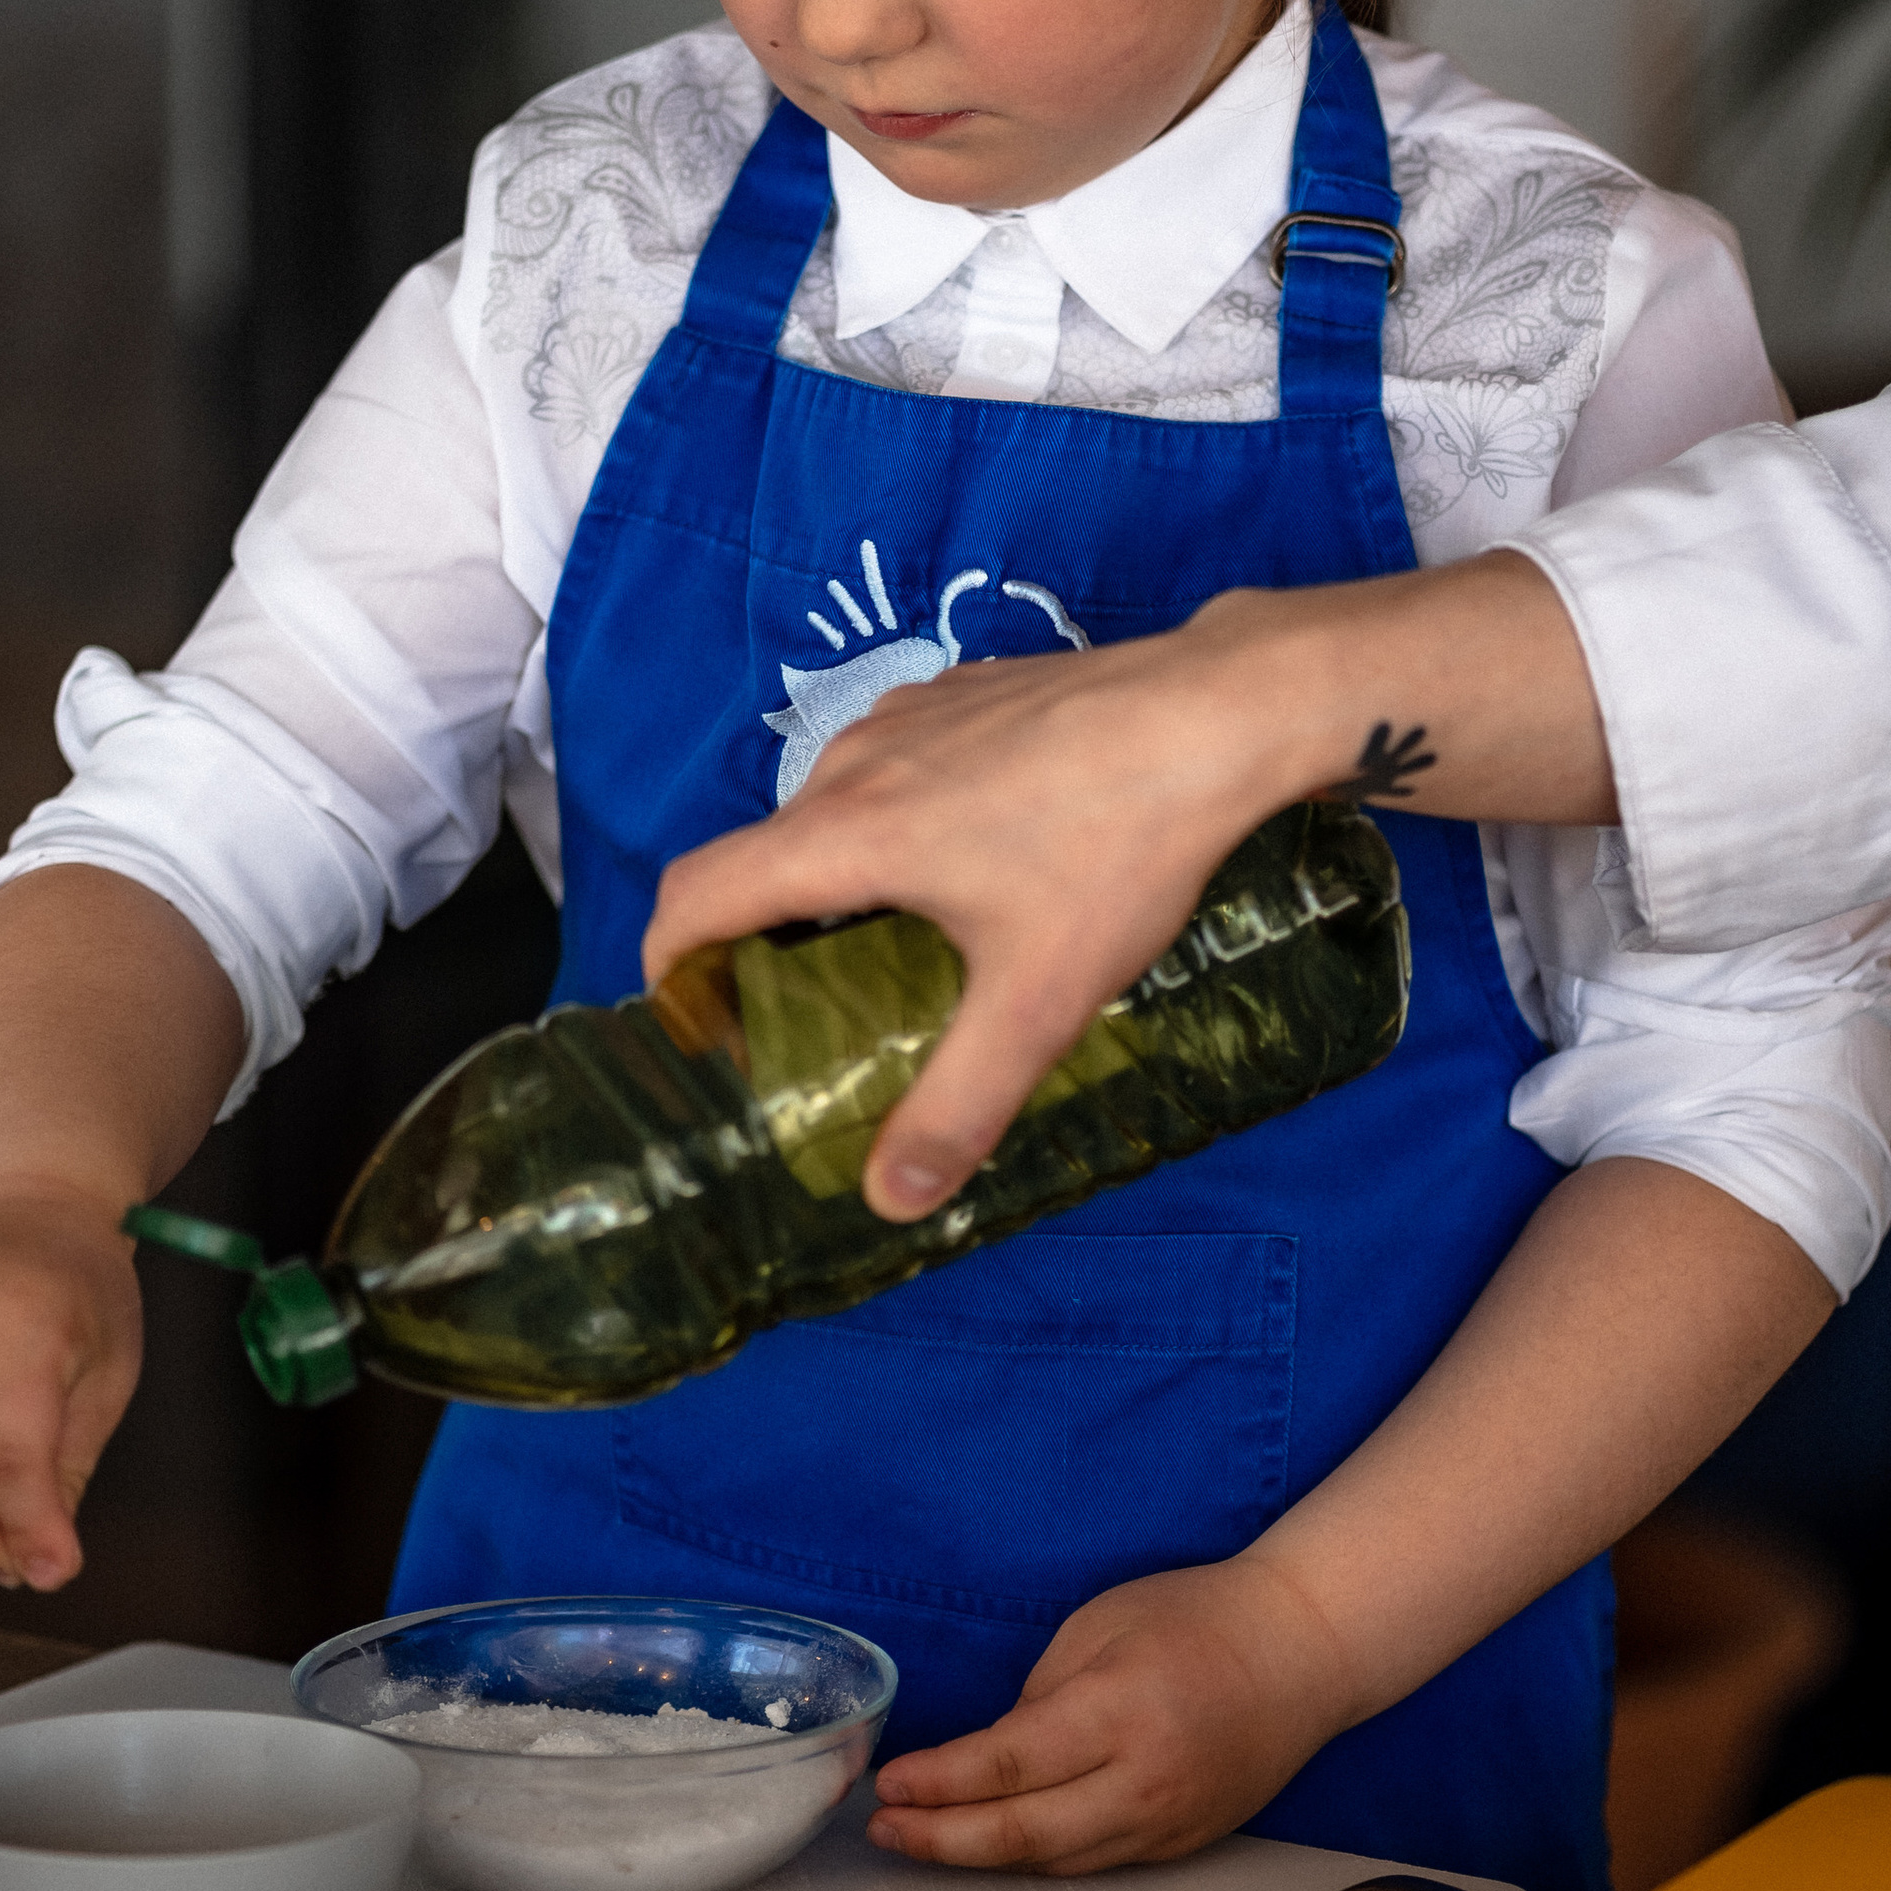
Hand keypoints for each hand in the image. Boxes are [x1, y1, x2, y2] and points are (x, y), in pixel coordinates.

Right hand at [643, 555, 1608, 1223]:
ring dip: (837, 878)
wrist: (1221, 711)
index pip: (695, 893)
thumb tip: (889, 1200)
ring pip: (830, 808)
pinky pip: (893, 765)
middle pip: (762, 857)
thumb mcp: (1040, 999)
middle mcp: (854, 761)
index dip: (669, 965)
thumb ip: (957, 1104)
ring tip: (907, 943)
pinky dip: (897, 822)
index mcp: (845, 835)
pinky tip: (984, 860)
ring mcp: (910, 713)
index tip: (695, 1023)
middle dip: (765, 937)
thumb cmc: (1121, 849)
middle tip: (819, 1010)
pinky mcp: (965, 690)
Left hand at [866, 1555, 1352, 1873]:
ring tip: (920, 1842)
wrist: (1304, 1651)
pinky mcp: (1182, 1844)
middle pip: (1023, 1835)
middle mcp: (1144, 1782)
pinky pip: (1092, 1862)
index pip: (1007, 1765)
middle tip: (883, 1831)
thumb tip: (991, 1757)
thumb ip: (1040, 1697)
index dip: (937, 1784)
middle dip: (941, 1839)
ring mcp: (1168, 1824)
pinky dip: (1034, 1859)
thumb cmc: (1198, 1617)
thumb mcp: (1100, 1626)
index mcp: (1120, 1711)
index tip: (887, 1785)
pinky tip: (991, 1844)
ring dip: (979, 1858)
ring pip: (1055, 1862)